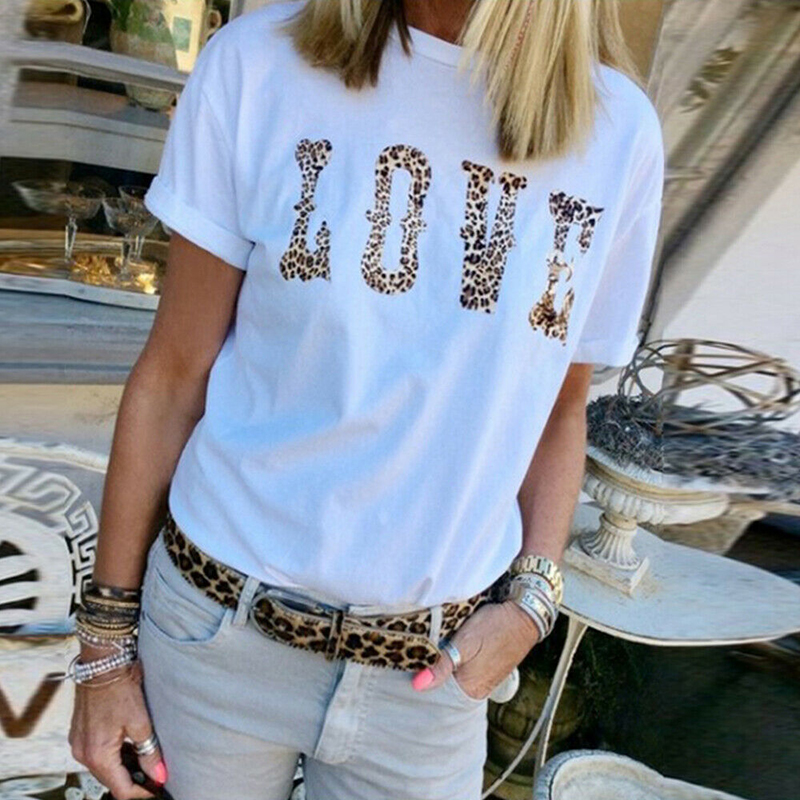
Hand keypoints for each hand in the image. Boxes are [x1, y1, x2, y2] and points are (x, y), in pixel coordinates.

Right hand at [69, 649, 166, 798]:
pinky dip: (114, 756)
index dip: (141, 793)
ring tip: (147, 763)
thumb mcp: (140, 722)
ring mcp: (78, 743)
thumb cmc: (120, 689)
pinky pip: (97, 754)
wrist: (102, 663)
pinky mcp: (79, 733)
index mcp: (97, 755)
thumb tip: (159, 775)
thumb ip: (149, 752)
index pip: (120, 789)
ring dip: (123, 769)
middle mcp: (82, 754)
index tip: (157, 790)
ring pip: (103, 767)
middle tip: (156, 776)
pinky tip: (131, 749)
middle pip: (110, 780)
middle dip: (133, 782)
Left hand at [411, 600, 540, 699]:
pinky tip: (448, 654)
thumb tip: (418, 686)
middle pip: (445, 690)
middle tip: (416, 659)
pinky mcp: (488, 671)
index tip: (409, 668)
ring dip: (443, 670)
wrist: (523, 616)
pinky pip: (464, 674)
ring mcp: (484, 682)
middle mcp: (477, 691)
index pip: (436, 695)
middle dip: (431, 676)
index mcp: (470, 689)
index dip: (422, 681)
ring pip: (454, 681)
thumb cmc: (494, 626)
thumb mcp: (464, 642)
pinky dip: (455, 666)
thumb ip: (442, 665)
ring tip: (430, 655)